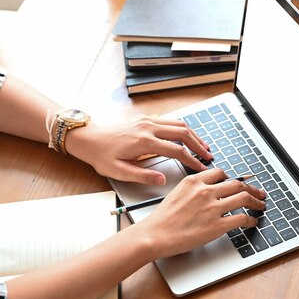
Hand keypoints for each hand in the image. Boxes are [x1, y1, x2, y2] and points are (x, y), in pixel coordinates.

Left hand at [65, 115, 211, 184]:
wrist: (89, 138)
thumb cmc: (102, 156)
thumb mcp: (119, 172)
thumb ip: (143, 176)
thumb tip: (163, 180)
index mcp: (144, 142)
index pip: (176, 150)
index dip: (192, 160)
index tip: (201, 167)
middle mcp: (149, 127)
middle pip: (183, 133)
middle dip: (198, 145)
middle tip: (209, 156)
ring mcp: (148, 120)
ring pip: (179, 124)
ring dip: (193, 135)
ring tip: (203, 146)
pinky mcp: (146, 118)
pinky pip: (170, 121)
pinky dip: (183, 129)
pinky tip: (188, 137)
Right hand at [136, 169, 266, 258]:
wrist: (154, 235)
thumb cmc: (162, 219)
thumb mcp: (177, 193)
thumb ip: (194, 188)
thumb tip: (209, 191)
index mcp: (194, 181)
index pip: (221, 173)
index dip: (233, 179)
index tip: (240, 183)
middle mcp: (205, 191)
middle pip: (237, 184)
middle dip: (252, 188)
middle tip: (259, 192)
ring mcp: (213, 207)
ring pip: (243, 198)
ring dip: (256, 201)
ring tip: (261, 205)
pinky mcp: (217, 225)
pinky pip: (241, 218)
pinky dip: (251, 219)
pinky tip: (253, 221)